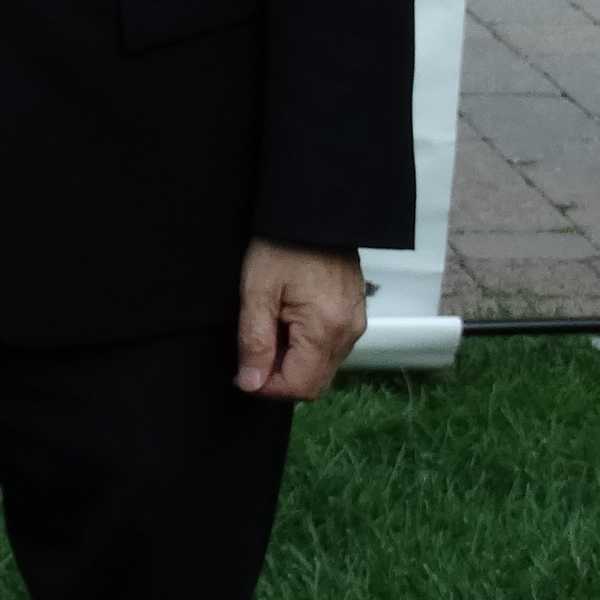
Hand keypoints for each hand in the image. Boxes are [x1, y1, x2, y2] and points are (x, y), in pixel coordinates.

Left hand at [234, 238, 365, 400]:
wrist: (311, 212)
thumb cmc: (282, 245)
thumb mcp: (256, 292)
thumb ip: (254, 341)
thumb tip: (252, 382)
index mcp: (326, 328)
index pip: (301, 386)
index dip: (267, 387)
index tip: (244, 374)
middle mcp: (349, 332)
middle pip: (315, 382)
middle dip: (280, 377)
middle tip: (252, 354)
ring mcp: (355, 324)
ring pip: (322, 367)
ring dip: (292, 362)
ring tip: (269, 330)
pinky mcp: (354, 315)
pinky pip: (330, 348)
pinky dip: (306, 347)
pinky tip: (286, 323)